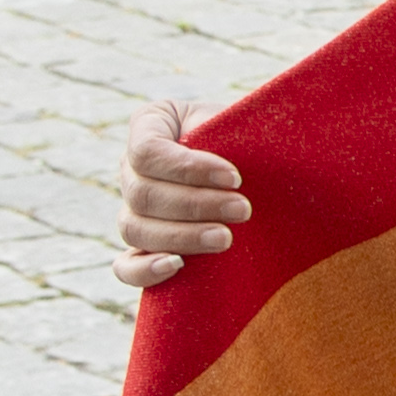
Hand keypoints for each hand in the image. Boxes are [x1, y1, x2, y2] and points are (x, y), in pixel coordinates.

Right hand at [115, 99, 246, 288]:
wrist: (269, 171)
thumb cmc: (259, 140)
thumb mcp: (246, 126)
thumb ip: (234, 132)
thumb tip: (241, 155)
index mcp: (151, 124)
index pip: (146, 151)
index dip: (187, 169)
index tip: (235, 178)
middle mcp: (134, 167)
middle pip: (141, 193)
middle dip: (195, 205)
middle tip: (243, 210)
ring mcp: (134, 208)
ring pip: (135, 228)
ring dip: (182, 236)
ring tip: (226, 239)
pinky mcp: (145, 247)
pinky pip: (126, 266)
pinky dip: (143, 270)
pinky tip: (177, 266)